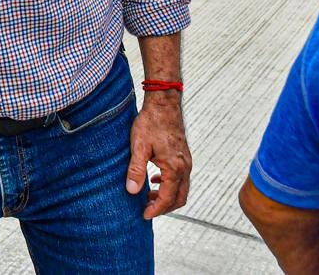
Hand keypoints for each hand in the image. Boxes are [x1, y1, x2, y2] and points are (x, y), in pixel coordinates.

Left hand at [126, 93, 191, 218]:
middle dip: (164, 207)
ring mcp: (187, 161)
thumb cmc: (150, 122)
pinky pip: (181, 178)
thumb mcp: (138, 146)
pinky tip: (154, 180)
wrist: (164, 104)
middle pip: (179, 198)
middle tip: (147, 209)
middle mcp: (185, 167)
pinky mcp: (184, 156)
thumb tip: (131, 191)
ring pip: (181, 188)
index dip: (156, 209)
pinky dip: (169, 184)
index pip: (167, 198)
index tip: (144, 215)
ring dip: (167, 196)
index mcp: (174, 167)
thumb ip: (136, 169)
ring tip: (148, 197)